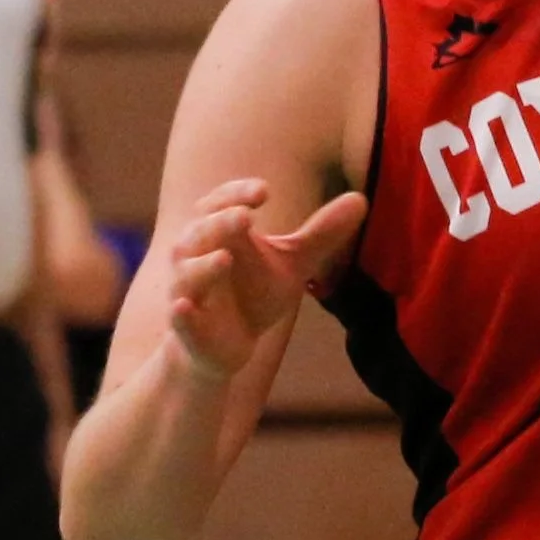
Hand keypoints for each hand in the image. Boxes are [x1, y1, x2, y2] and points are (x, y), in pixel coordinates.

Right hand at [166, 178, 367, 383]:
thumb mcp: (293, 263)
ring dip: (203, 266)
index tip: (264, 190)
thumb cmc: (253, 296)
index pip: (221, 203)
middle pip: (200, 231)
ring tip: (225, 258)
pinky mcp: (186, 330)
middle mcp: (196, 257)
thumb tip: (360, 199)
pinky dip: (181, 314)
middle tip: (245, 216)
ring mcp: (188, 293)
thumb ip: (321, 233)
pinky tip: (183, 308)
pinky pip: (179, 319)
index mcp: (218, 234)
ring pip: (187, 274)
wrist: (224, 349)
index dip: (237, 194)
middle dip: (221, 222)